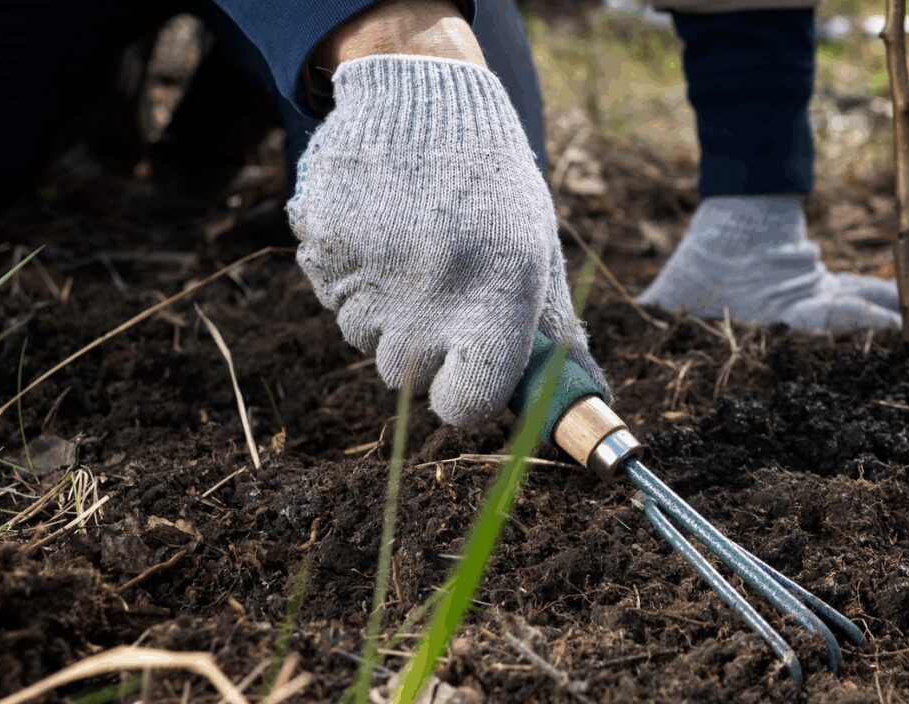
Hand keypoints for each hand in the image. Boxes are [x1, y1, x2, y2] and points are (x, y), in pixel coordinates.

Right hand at [287, 55, 606, 426]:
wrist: (424, 96)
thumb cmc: (492, 183)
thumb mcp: (535, 246)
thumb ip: (548, 329)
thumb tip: (584, 396)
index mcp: (498, 296)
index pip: (466, 403)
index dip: (462, 399)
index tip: (462, 380)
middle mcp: (431, 292)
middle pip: (402, 374)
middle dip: (418, 346)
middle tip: (434, 287)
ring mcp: (370, 269)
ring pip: (359, 335)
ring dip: (379, 309)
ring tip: (405, 249)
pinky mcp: (325, 243)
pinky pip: (327, 291)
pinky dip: (345, 272)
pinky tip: (373, 228)